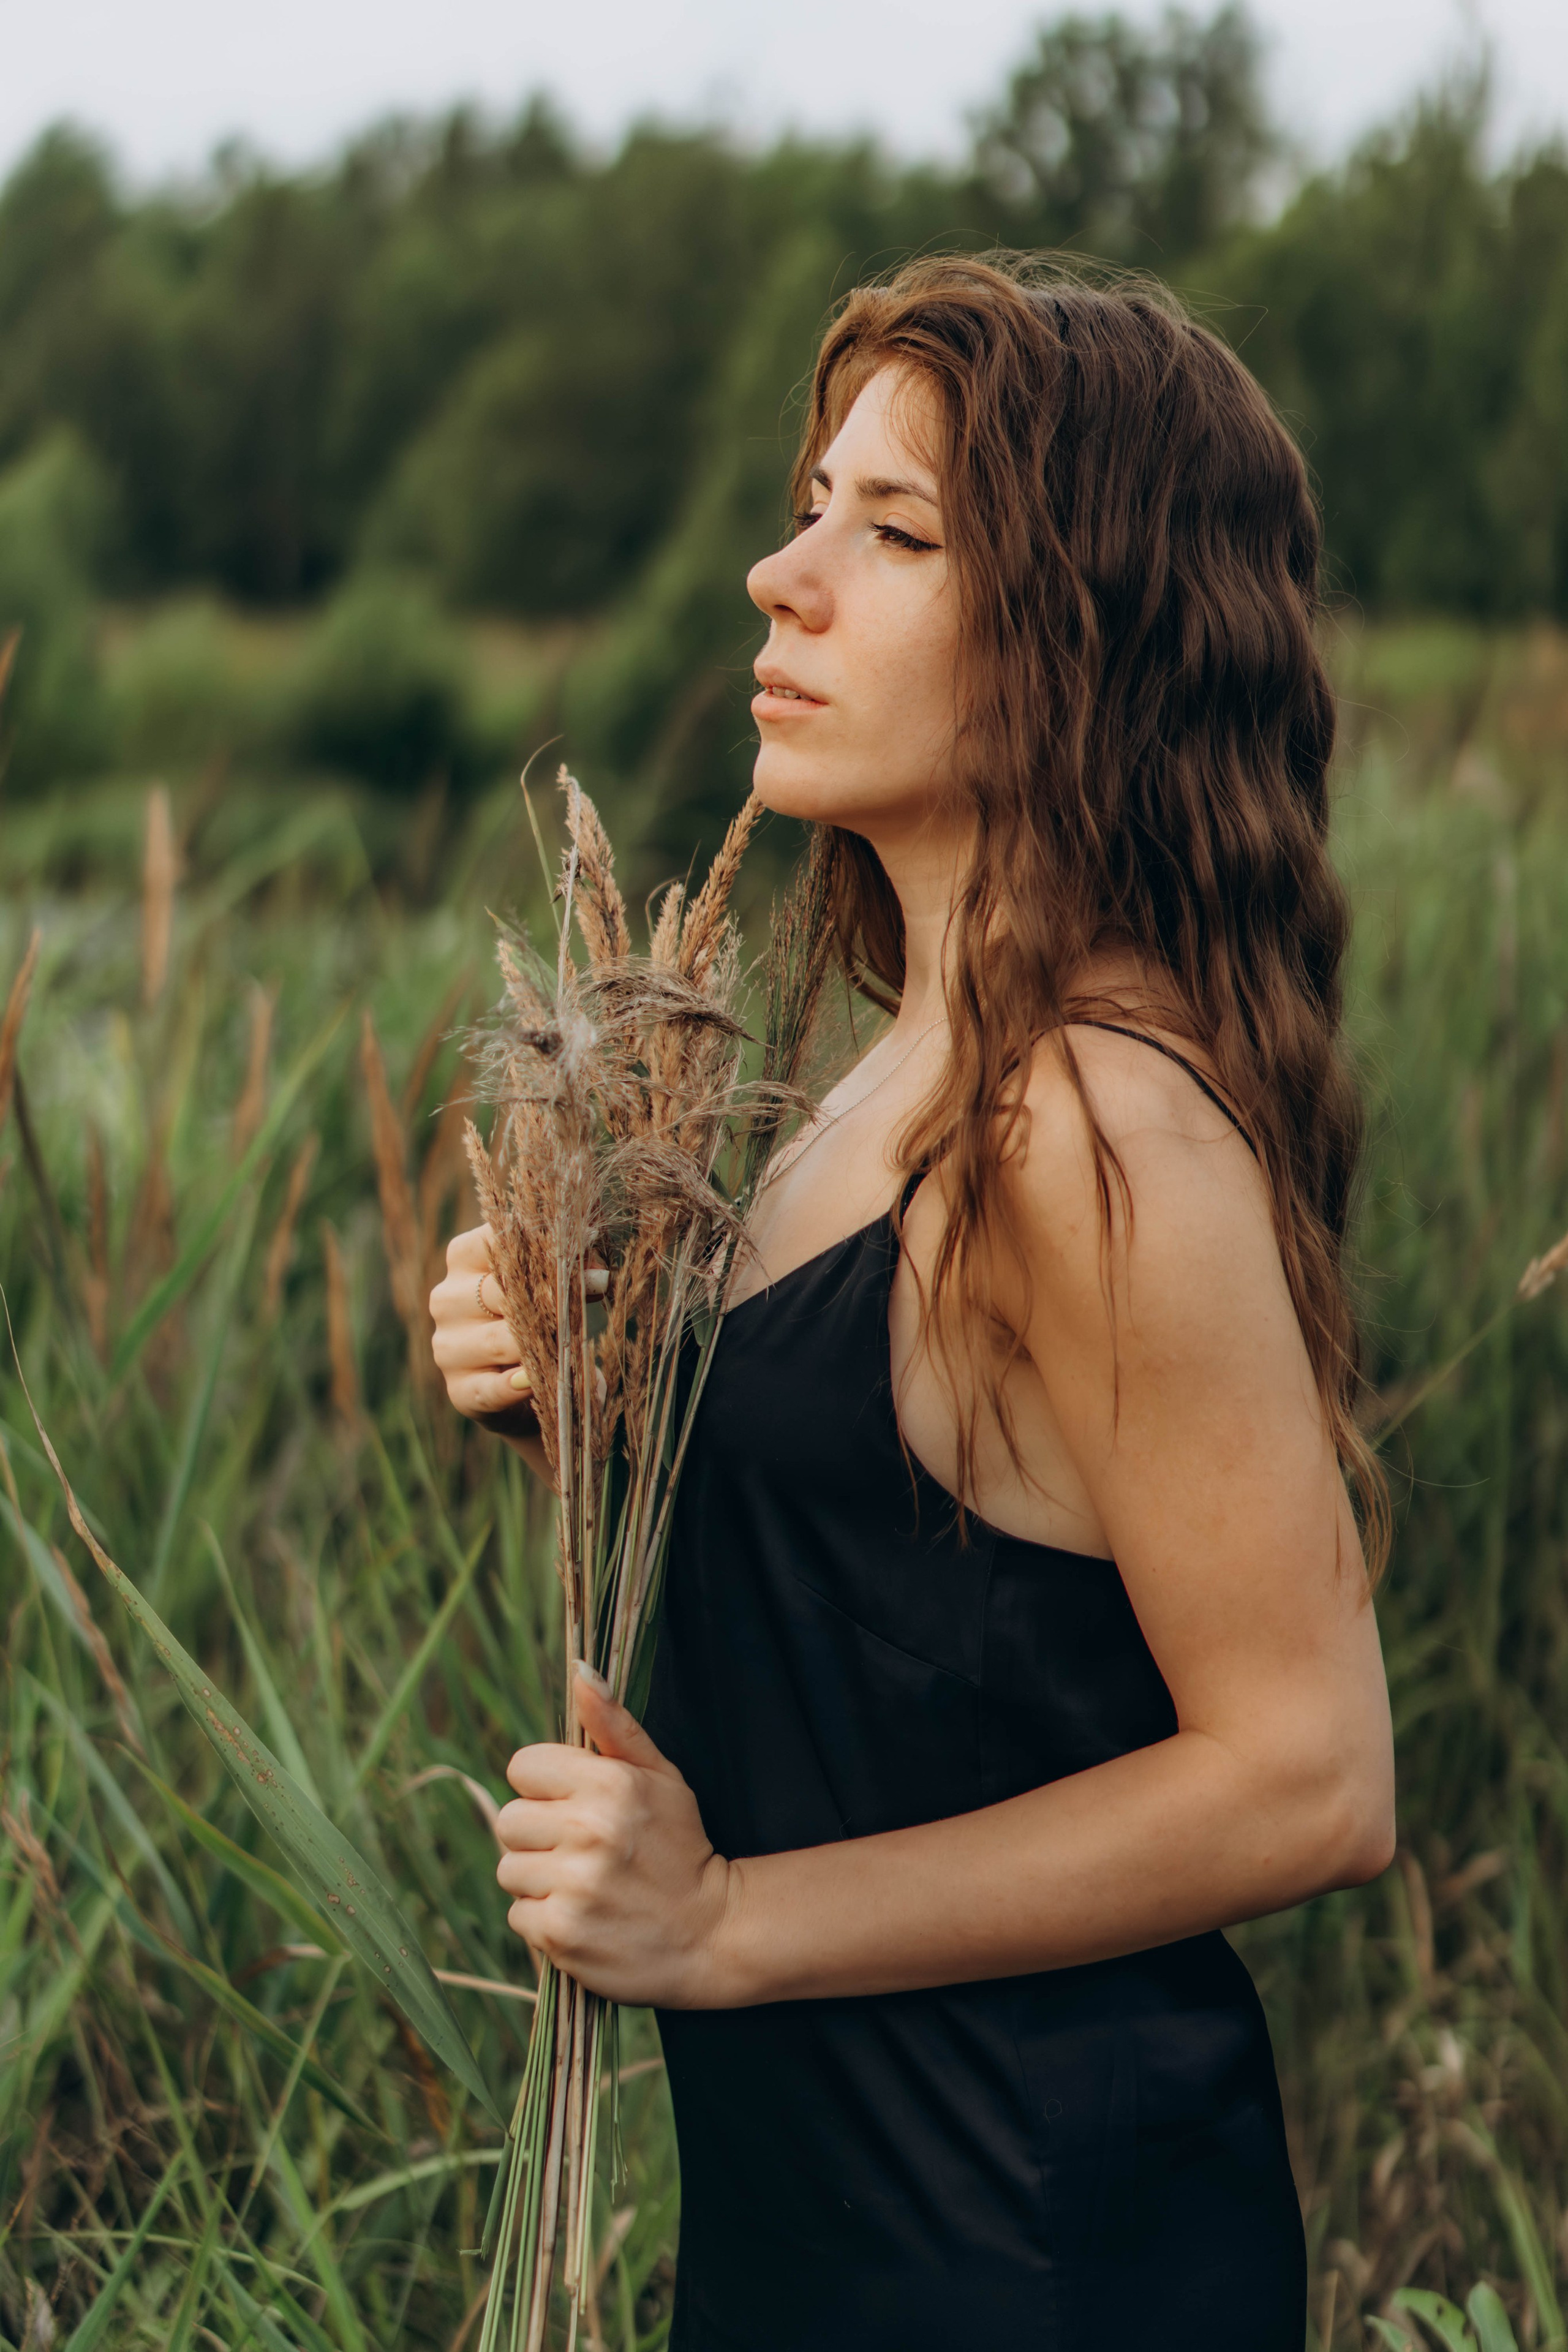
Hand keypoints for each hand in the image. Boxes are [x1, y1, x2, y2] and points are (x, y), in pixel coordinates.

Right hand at [430, 1224, 608, 1441]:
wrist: (522, 1393)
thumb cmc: (540, 1323)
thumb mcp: (551, 1289)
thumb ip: (570, 1271)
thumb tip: (596, 1271)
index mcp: (464, 1259)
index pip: (498, 1240)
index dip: (546, 1244)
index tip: (588, 1247)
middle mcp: (448, 1299)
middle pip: (502, 1289)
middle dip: (555, 1291)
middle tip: (598, 1286)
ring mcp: (449, 1348)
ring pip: (500, 1339)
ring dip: (543, 1343)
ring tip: (577, 1342)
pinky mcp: (460, 1391)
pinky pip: (494, 1389)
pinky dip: (520, 1386)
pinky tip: (539, 1382)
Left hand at [495, 1665, 735, 2007]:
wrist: (712, 1934)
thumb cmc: (680, 1847)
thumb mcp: (661, 1777)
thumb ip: (614, 1726)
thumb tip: (579, 1671)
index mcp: (609, 1785)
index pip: (523, 1766)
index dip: (545, 1786)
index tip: (574, 1804)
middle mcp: (588, 1832)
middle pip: (508, 1821)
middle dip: (537, 1835)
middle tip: (580, 1850)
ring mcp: (574, 1886)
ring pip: (509, 1870)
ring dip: (538, 1880)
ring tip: (584, 1884)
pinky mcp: (561, 1933)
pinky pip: (518, 1916)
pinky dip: (544, 1919)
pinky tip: (583, 1915)